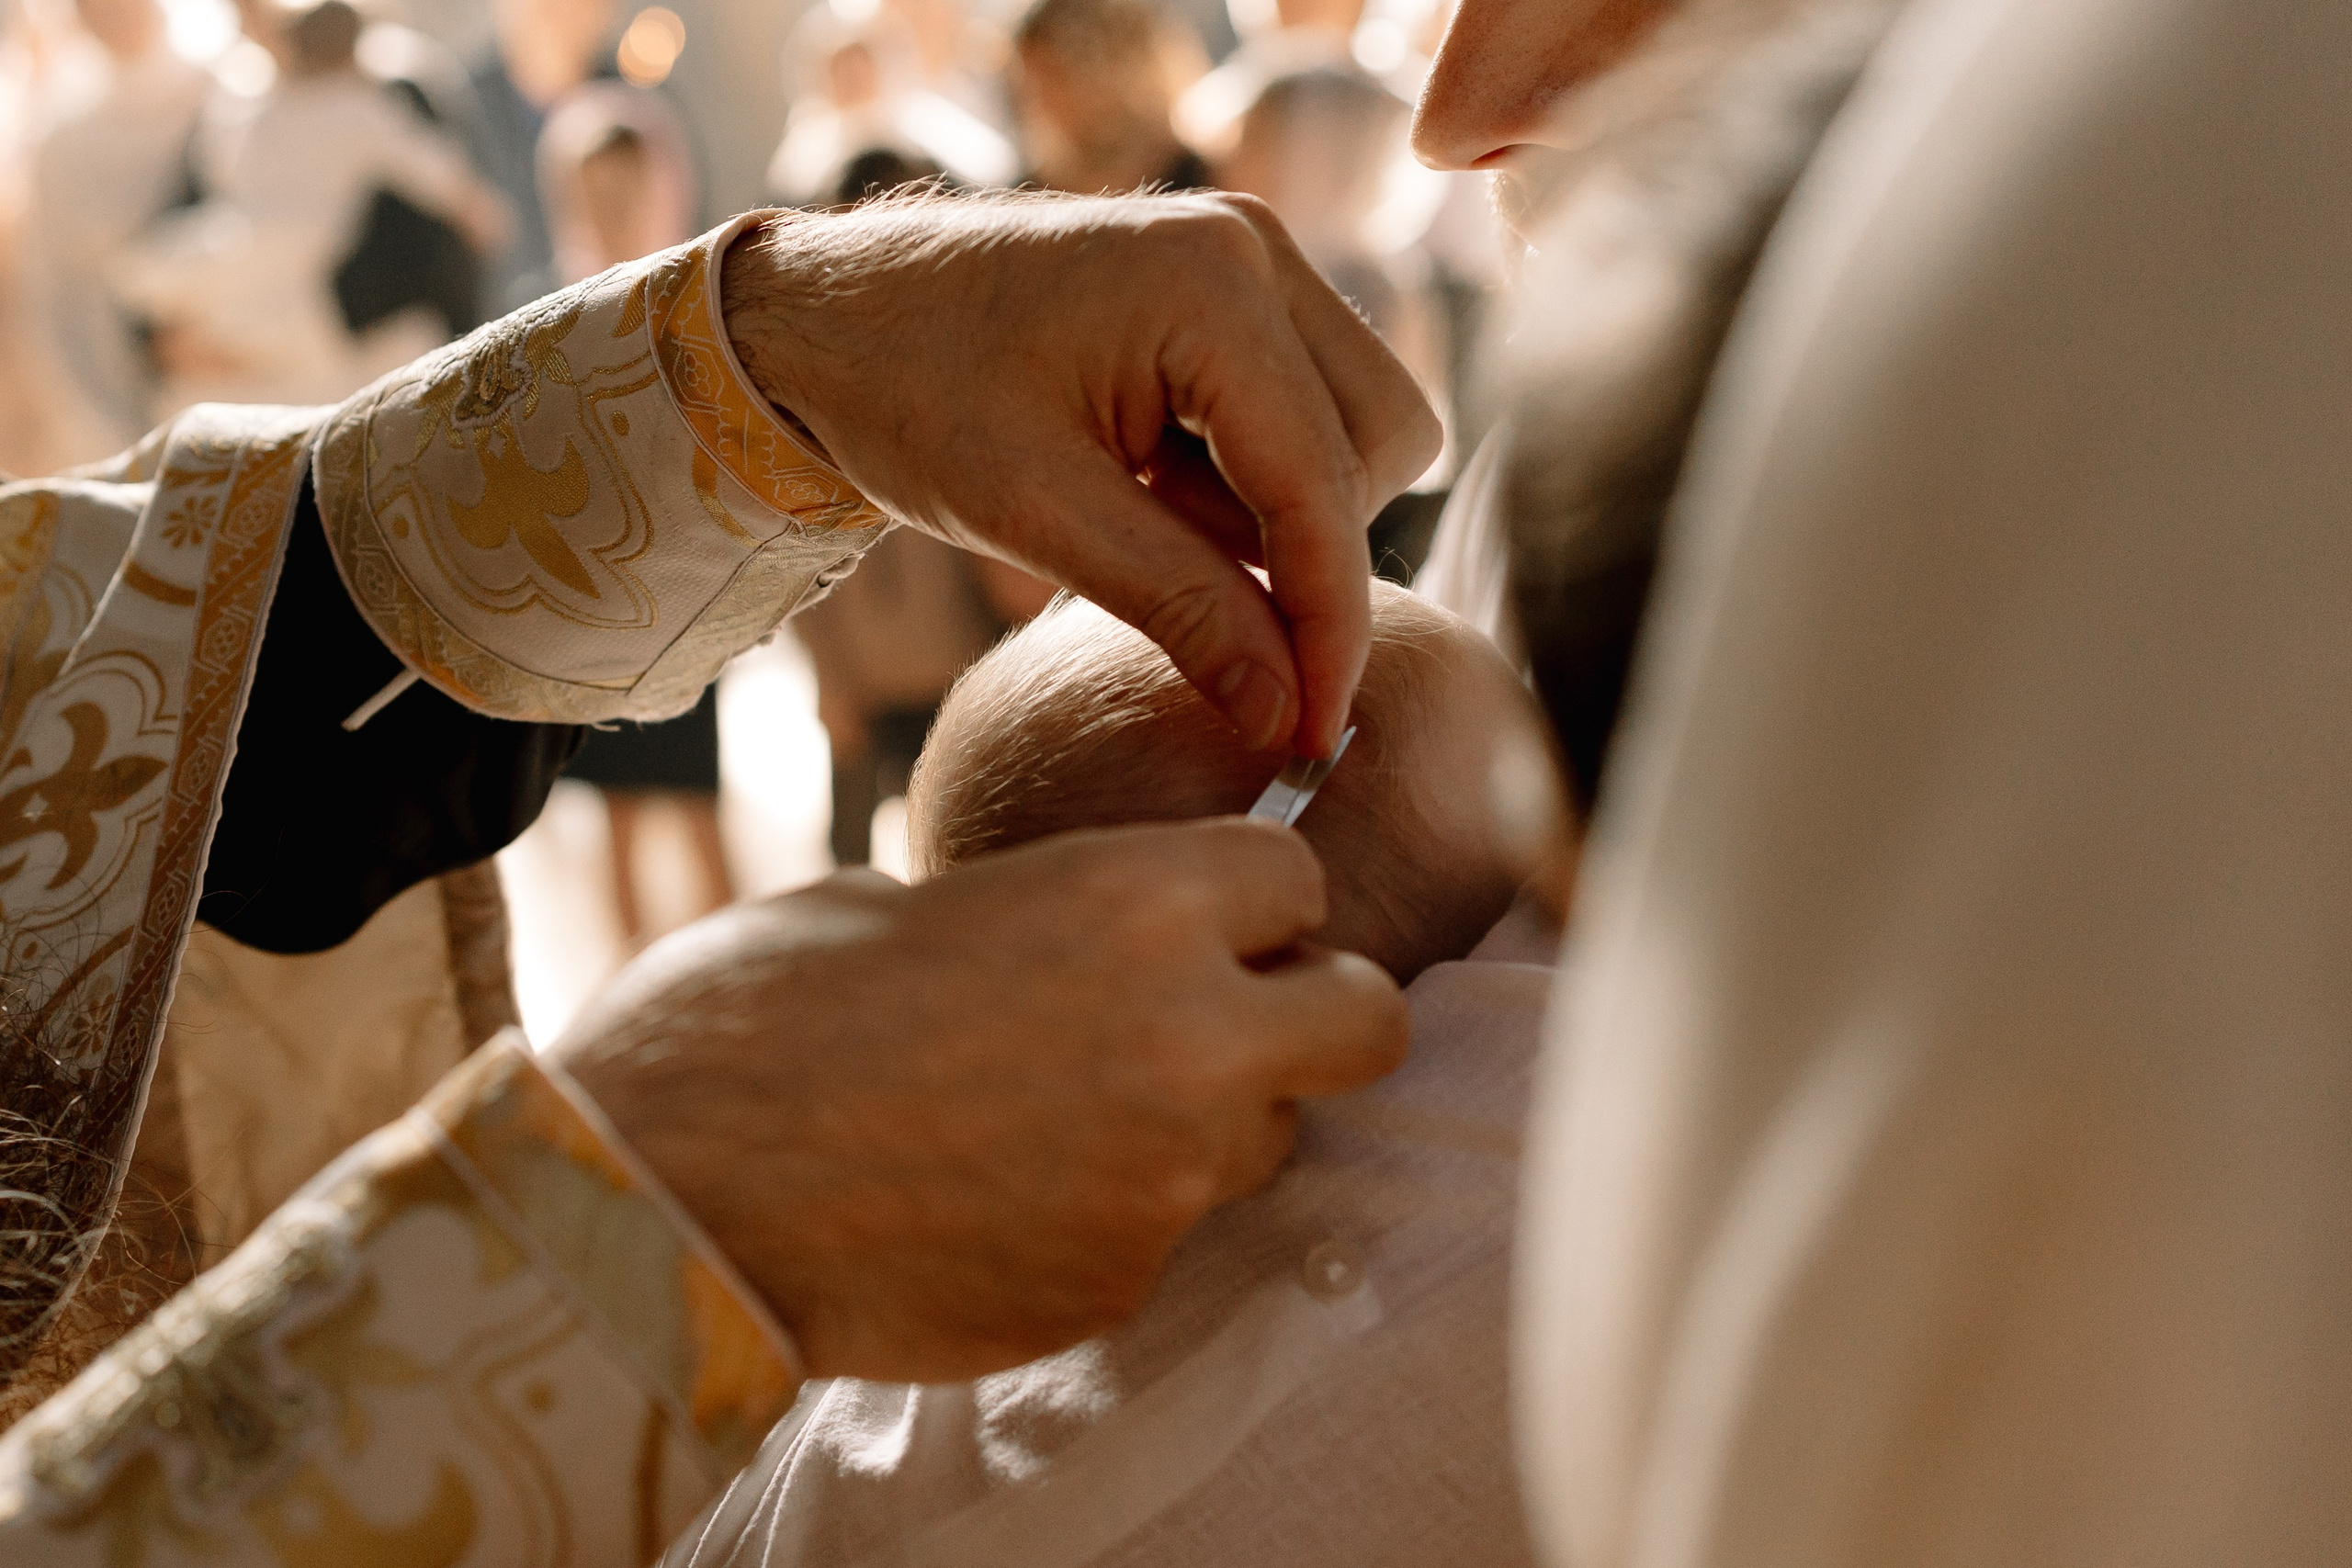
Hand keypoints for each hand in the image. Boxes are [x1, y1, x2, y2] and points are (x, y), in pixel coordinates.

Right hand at [549, 818, 1408, 1382]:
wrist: (660, 1195)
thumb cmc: (750, 1018)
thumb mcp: (906, 905)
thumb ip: (1041, 916)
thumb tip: (1075, 929)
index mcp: (1132, 901)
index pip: (1297, 878)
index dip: (1250, 900)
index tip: (1208, 918)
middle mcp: (1186, 1034)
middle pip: (1366, 1017)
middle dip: (1314, 1013)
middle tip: (1224, 1021)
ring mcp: (1163, 1177)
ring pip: (1273, 1138)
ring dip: (1210, 1123)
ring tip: (1073, 1116)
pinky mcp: (1118, 1285)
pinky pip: (1165, 1235)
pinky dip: (1114, 1215)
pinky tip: (1004, 1199)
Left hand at [722, 195, 1441, 757]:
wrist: (834, 313)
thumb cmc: (909, 393)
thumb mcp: (1038, 518)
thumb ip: (1183, 612)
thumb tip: (1289, 718)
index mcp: (1208, 286)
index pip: (1320, 487)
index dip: (1328, 627)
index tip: (1312, 736)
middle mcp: (1254, 250)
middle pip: (1380, 446)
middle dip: (1312, 550)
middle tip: (1195, 596)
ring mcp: (1253, 257)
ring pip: (1361, 430)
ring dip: (1282, 513)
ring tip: (1147, 517)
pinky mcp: (1238, 288)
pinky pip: (1309, 409)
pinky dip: (1253, 480)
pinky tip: (1153, 484)